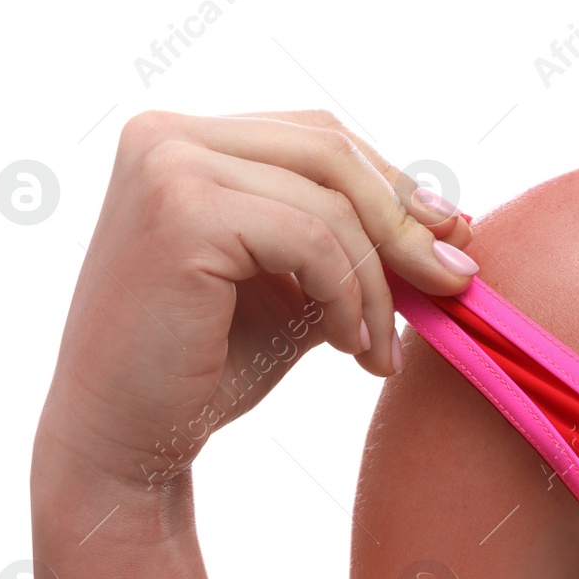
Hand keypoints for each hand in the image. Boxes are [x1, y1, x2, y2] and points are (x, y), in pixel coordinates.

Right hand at [33, 107, 479, 494]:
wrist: (124, 443)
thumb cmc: (207, 366)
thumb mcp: (295, 286)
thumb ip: (353, 241)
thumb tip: (453, 221)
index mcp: (185, 138)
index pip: (320, 137)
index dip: (394, 184)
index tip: (452, 239)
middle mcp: (166, 135)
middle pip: (332, 151)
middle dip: (405, 222)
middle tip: (452, 287)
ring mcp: (167, 165)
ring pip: (330, 202)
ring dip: (377, 282)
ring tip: (377, 348)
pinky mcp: (181, 212)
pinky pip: (312, 239)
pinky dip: (348, 296)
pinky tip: (347, 348)